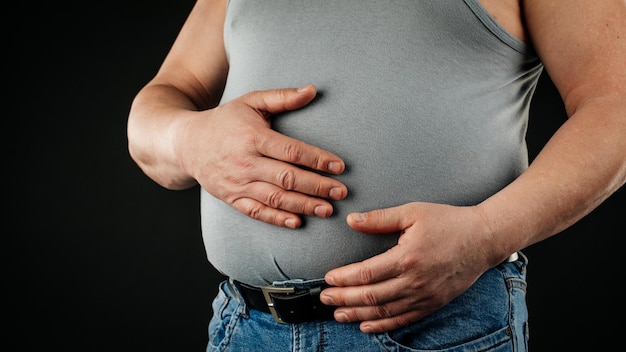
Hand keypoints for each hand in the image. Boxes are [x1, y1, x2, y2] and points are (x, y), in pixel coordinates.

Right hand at [181, 85, 347, 227]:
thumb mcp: (251, 101)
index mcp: (253, 137)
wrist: (186, 143)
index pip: (291, 150)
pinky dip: (277, 219)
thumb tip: (313, 89)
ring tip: (328, 209)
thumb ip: (282, 97)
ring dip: (303, 205)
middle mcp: (245, 162)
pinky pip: (256, 212)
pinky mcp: (231, 198)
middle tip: (341, 192)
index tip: (339, 166)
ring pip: (275, 198)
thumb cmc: (225, 120)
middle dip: (317, 186)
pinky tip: (297, 222)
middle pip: (287, 177)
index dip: (316, 159)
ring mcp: (237, 183)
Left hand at [320, 202, 493, 332]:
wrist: (484, 239)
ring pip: (384, 311)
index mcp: (407, 257)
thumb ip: (380, 219)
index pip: (366, 274)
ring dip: (357, 314)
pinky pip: (403, 320)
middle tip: (325, 298)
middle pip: (370, 296)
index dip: (343, 279)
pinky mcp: (432, 304)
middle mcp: (414, 281)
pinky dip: (382, 325)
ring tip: (338, 314)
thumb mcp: (413, 213)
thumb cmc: (449, 222)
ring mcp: (424, 296)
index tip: (328, 278)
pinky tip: (366, 325)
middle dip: (343, 299)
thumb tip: (352, 221)